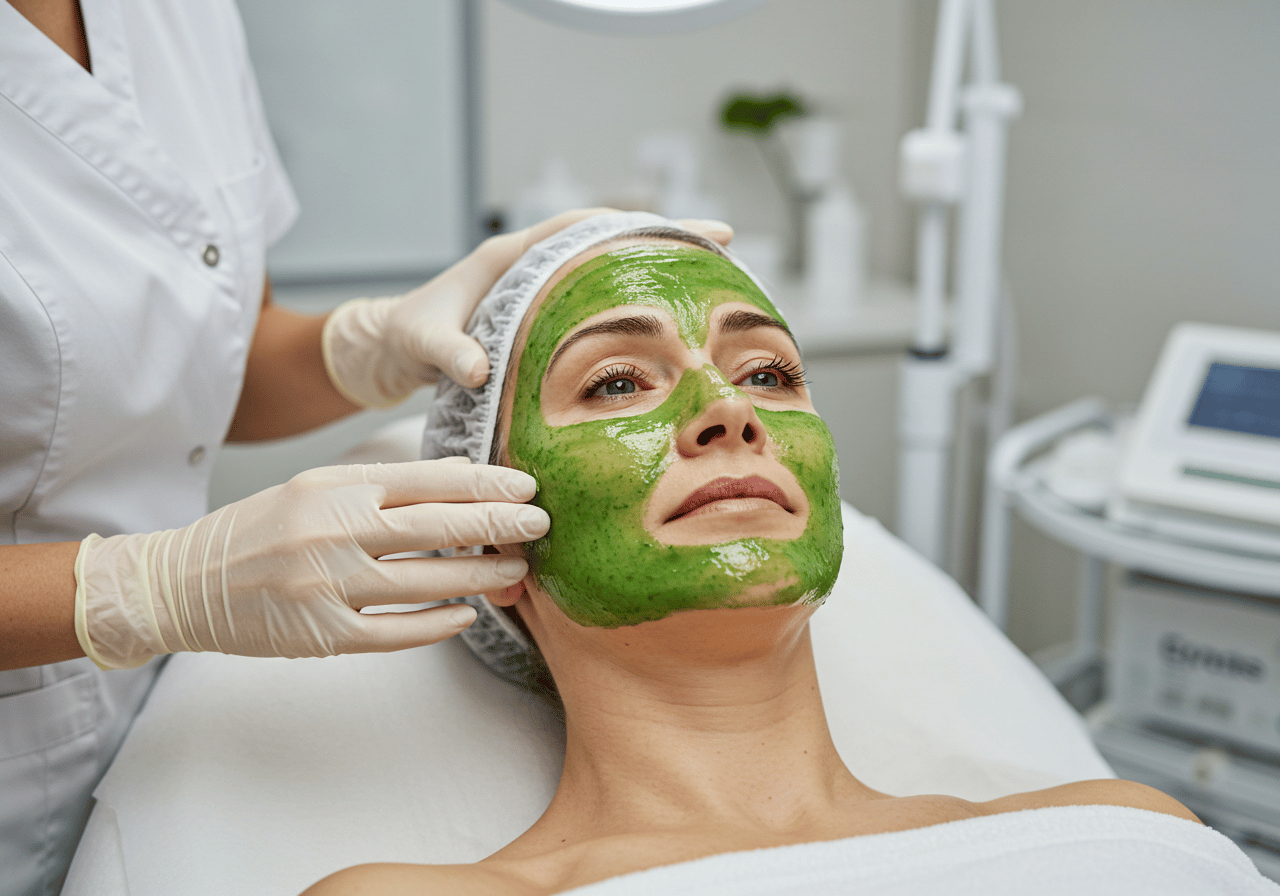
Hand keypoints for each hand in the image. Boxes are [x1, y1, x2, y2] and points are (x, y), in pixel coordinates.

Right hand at [74, 459, 549, 668]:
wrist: (182, 582)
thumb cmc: (257, 530)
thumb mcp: (314, 487)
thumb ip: (378, 485)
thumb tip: (457, 482)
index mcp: (335, 488)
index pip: (428, 480)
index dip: (485, 481)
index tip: (526, 484)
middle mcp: (335, 531)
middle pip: (437, 526)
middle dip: (498, 524)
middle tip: (542, 523)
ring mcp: (329, 584)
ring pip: (425, 580)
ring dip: (480, 575)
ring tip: (518, 571)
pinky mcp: (323, 633)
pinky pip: (395, 630)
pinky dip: (436, 623)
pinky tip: (467, 615)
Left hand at [321, 208, 734, 407]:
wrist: (382, 354)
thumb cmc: (399, 339)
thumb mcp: (421, 342)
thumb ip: (447, 351)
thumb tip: (476, 369)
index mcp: (509, 258)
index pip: (584, 227)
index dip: (638, 225)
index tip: (692, 229)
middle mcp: (529, 269)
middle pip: (609, 245)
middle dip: (666, 242)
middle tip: (724, 245)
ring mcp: (537, 295)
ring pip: (606, 276)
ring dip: (653, 277)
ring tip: (711, 287)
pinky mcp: (537, 323)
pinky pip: (593, 309)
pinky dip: (628, 312)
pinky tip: (662, 333)